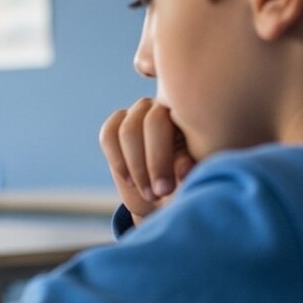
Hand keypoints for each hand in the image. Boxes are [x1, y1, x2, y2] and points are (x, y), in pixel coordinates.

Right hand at [99, 98, 197, 224]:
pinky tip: (130, 180)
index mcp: (191, 114)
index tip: (169, 189)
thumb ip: (190, 169)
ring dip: (136, 167)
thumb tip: (184, 168)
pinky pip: (108, 136)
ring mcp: (138, 113)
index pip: (176, 123)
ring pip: (127, 132)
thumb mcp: (195, 179)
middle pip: (151, 123)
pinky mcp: (117, 125)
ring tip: (149, 193)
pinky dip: (117, 160)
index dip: (165, 157)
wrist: (167, 196)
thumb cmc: (189, 184)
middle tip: (160, 193)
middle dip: (154, 163)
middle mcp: (164, 107)